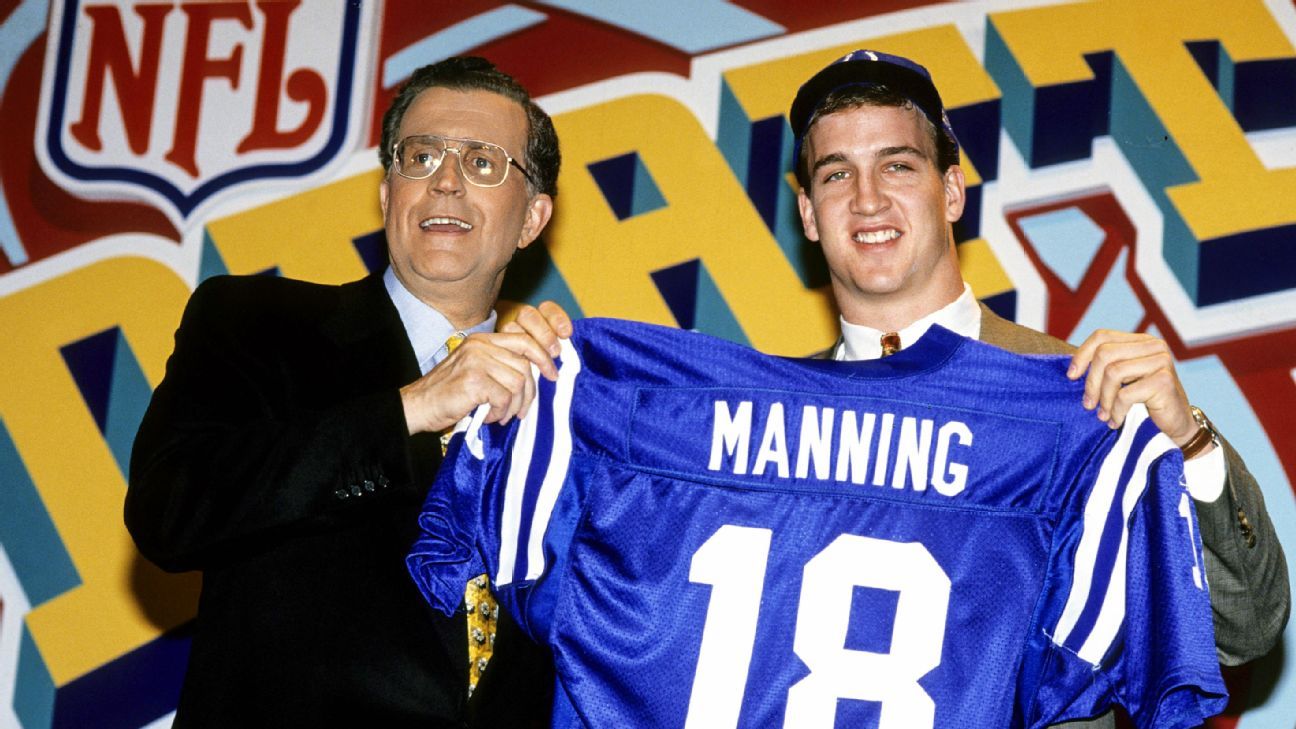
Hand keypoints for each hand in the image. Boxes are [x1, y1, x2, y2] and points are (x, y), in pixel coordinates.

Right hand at [399, 302, 572, 434]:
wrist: (418, 406)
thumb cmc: (449, 394)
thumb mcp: (476, 370)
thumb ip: (501, 365)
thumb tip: (536, 373)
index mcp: (483, 340)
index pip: (524, 341)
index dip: (543, 357)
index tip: (552, 375)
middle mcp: (480, 346)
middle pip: (524, 367)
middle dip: (528, 394)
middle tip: (520, 412)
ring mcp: (476, 361)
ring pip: (517, 383)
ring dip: (512, 406)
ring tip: (500, 416)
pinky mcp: (474, 380)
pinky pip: (504, 398)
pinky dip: (500, 413)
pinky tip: (487, 416)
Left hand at [1067, 329, 1205, 452]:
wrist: (1176, 425)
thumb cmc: (1145, 402)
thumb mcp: (1122, 380)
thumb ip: (1104, 368)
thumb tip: (1072, 370)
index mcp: (1141, 341)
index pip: (1102, 336)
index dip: (1082, 355)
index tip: (1071, 376)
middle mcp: (1153, 346)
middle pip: (1104, 354)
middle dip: (1091, 382)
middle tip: (1088, 404)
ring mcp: (1161, 361)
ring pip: (1113, 372)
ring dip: (1104, 399)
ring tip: (1103, 415)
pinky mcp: (1164, 381)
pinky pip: (1125, 394)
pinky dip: (1116, 411)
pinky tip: (1116, 421)